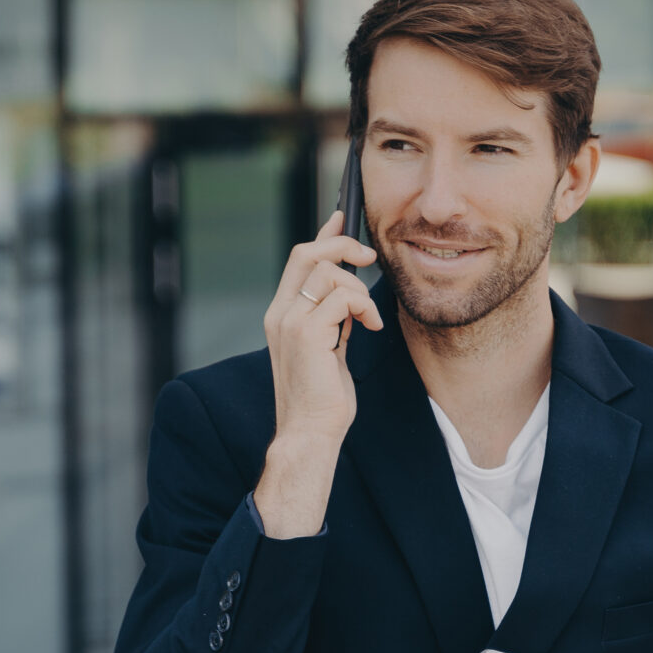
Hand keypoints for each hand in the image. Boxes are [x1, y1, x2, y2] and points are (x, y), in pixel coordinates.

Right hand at [255, 212, 382, 537]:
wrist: (310, 433)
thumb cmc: (322, 401)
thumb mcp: (330, 349)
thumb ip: (334, 320)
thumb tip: (350, 293)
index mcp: (282, 316)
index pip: (300, 261)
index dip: (324, 236)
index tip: (343, 218)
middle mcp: (280, 314)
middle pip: (306, 253)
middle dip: (343, 246)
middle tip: (371, 258)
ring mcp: (290, 322)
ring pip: (328, 273)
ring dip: (359, 289)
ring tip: (370, 318)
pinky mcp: (307, 334)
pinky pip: (342, 297)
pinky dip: (363, 307)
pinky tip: (372, 328)